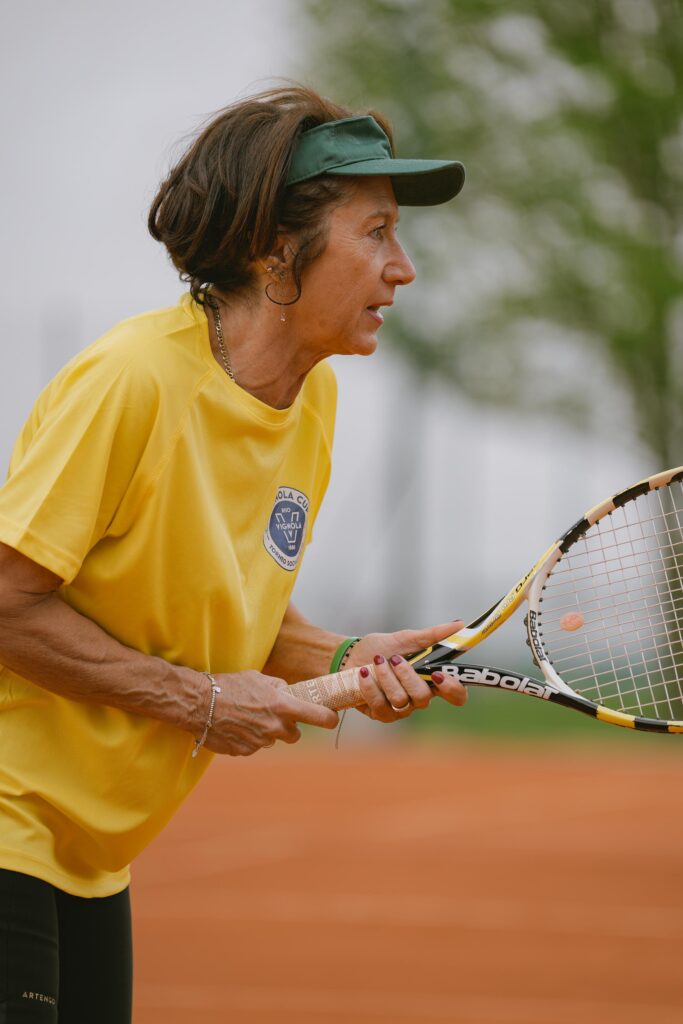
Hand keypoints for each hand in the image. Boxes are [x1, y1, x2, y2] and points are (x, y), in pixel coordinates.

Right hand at [201, 670, 338, 755]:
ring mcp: (259, 742)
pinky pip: (253, 746)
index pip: (319, 717)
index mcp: (283, 706)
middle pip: (293, 735)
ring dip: (265, 731)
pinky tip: (234, 725)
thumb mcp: (259, 678)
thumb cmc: (229, 685)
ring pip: (271, 740)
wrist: (199, 703)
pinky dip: (248, 738)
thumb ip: (279, 687)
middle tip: (274, 715)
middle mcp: (274, 727)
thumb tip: (289, 693)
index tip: (331, 718)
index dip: (328, 718)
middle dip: (287, 727)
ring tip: (246, 717)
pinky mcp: (244, 752)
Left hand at [346, 620, 466, 722]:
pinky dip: (371, 686)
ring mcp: (401, 709)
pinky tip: (365, 672)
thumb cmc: (382, 648)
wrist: (351, 656)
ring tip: (376, 661)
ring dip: (386, 677)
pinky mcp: (381, 714)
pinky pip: (380, 705)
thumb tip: (460, 623)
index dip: (453, 689)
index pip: (456, 695)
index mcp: (432, 680)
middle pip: (424, 698)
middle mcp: (419, 698)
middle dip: (408, 676)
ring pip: (401, 701)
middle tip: (395, 659)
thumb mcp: (407, 639)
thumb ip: (433, 635)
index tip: (439, 674)